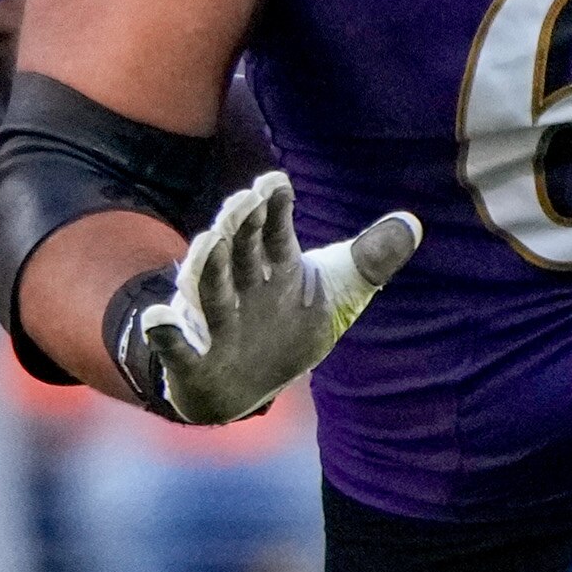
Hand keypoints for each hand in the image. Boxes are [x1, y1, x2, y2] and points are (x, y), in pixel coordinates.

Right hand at [129, 173, 422, 425]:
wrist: (241, 388)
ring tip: (206, 242)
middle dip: (238, 228)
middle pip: (238, 253)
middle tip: (242, 202)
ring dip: (206, 268)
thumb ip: (370, 259)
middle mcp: (240, 288)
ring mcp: (213, 322)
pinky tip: (158, 319)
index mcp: (275, 267)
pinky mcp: (192, 359)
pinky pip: (175, 347)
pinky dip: (166, 334)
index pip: (274, 232)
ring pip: (208, 291)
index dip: (273, 208)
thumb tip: (413, 223)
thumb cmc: (287, 328)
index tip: (275, 183)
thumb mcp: (336, 294)